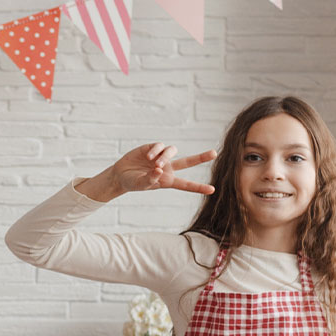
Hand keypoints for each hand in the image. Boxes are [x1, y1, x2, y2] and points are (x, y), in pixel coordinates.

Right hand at [78, 142, 216, 200]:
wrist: (120, 174)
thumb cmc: (132, 182)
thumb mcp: (140, 184)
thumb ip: (150, 179)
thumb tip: (159, 169)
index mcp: (168, 180)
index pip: (186, 184)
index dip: (198, 187)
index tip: (212, 190)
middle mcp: (168, 168)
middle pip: (188, 161)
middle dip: (201, 157)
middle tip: (214, 153)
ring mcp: (161, 157)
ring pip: (171, 152)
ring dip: (165, 157)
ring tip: (155, 164)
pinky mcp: (152, 148)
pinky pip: (160, 146)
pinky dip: (156, 151)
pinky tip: (148, 157)